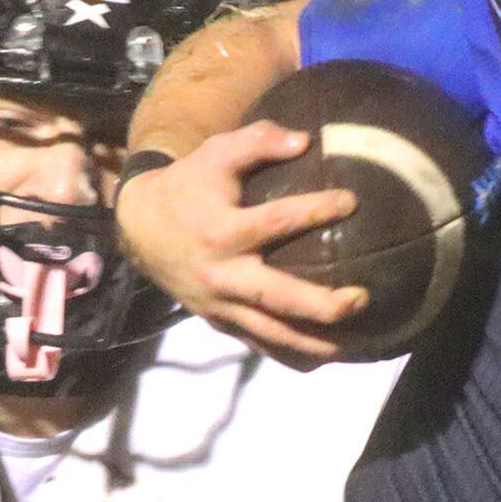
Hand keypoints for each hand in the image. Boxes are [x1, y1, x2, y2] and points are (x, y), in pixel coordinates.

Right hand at [118, 121, 364, 366]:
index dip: (316, 211)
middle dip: (320, 304)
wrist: (140, 228)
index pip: (276, 222)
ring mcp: (220, 304)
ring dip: (312, 342)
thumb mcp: (215, 153)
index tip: (351, 202)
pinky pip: (257, 345)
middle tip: (361, 299)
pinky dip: (289, 356)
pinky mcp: (218, 321)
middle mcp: (222, 274)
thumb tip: (305, 140)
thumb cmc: (188, 186)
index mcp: (223, 231)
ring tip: (352, 344)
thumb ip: (257, 141)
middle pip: (277, 296)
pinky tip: (323, 360)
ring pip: (270, 332)